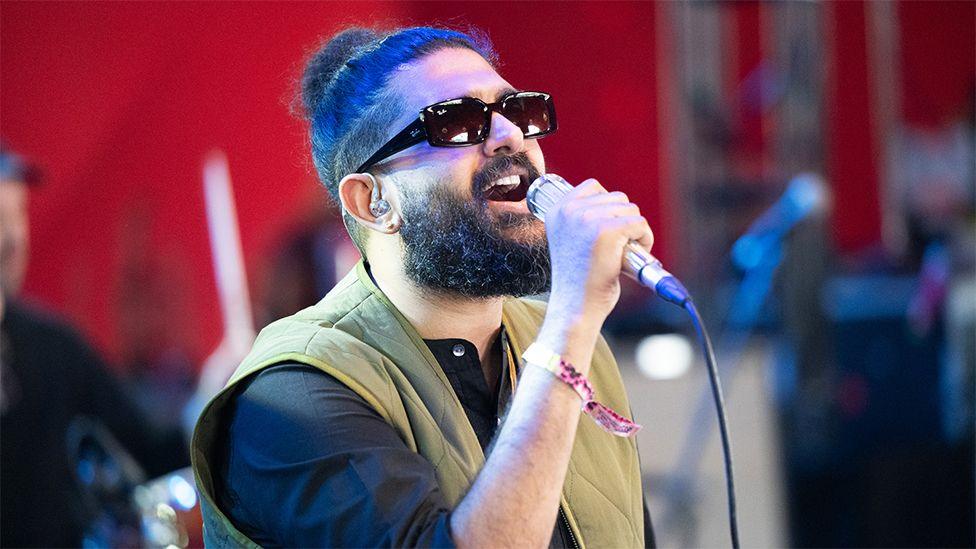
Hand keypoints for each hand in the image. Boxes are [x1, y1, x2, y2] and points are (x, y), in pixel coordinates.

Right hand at [540, 179, 653, 346]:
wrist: (575, 306)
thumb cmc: (578, 279)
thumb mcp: (571, 240)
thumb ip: (583, 220)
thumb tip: (616, 205)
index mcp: (557, 210)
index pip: (593, 186)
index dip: (608, 207)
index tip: (607, 232)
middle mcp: (569, 210)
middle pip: (616, 197)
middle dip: (624, 220)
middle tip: (619, 247)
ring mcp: (588, 219)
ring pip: (631, 209)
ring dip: (636, 230)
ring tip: (625, 253)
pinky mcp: (607, 231)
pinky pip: (640, 224)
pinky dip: (644, 240)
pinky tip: (632, 257)